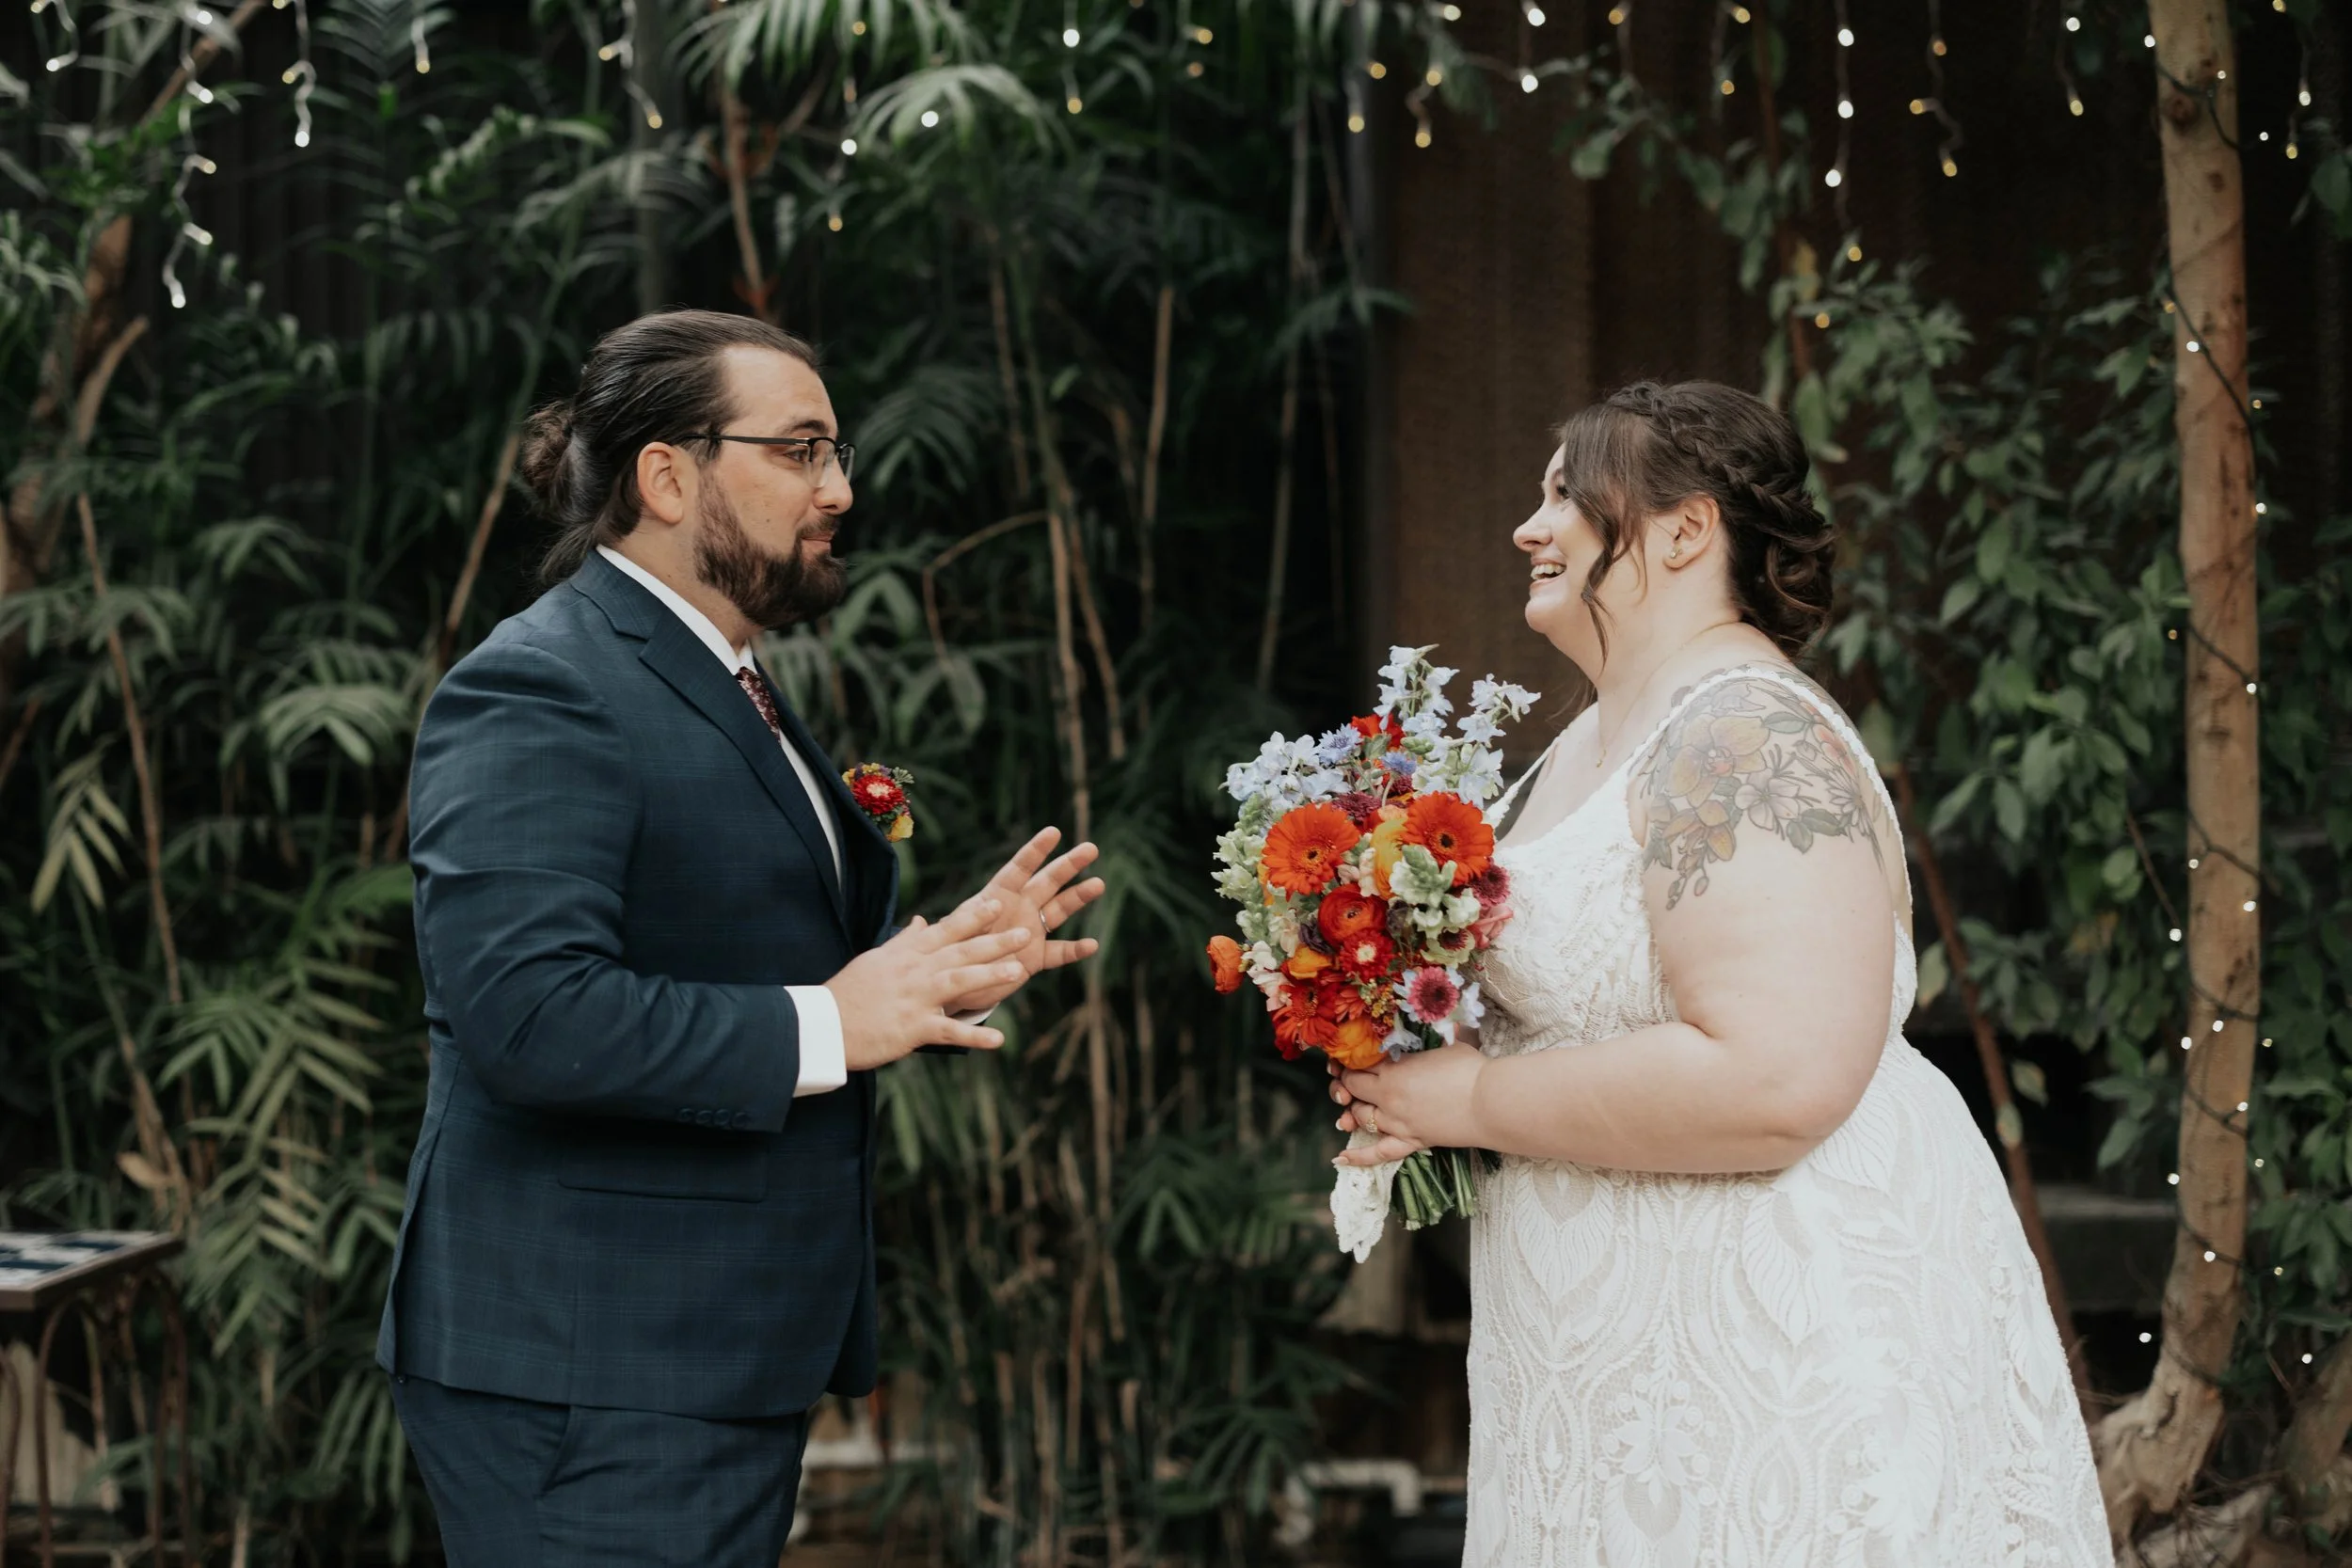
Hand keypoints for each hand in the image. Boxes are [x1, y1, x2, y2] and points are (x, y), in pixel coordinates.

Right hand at [828, 896, 1028, 1070]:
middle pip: (960, 951)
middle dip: (995, 941)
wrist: (823, 1025)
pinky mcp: (912, 1029)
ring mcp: (914, 999)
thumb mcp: (875, 959)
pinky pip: (949, 1031)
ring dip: (991, 976)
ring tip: (1021, 972)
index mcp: (906, 954)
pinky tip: (999, 1039)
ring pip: (959, 982)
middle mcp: (914, 972)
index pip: (944, 930)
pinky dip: (974, 1036)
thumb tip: (921, 921)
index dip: (972, 917)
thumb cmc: (849, 992)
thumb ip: (904, 941)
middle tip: (1025, 933)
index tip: (997, 903)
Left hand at [944, 826, 1105, 1012]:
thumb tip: (918, 922)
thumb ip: (942, 931)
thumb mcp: (944, 939)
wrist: (953, 983)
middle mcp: (1017, 909)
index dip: (1034, 851)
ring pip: (1059, 910)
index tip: (1053, 831)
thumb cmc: (946, 953)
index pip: (1017, 870)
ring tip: (1098, 884)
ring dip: (1078, 898)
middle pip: (1046, 882)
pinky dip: (1075, 950)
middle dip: (1068, 865)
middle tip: (1091, 848)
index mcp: (995, 898)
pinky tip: (1092, 945)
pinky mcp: (1035, 959)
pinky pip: (1059, 952)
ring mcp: (1029, 932)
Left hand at [1328, 1042, 1487, 1166]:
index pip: (1358, 1062)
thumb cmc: (1471, 1069)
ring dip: (1352, 1109)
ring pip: (1360, 1117)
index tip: (1352, 1055)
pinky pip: (1378, 1153)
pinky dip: (1358, 1157)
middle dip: (1346, 1081)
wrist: (1491, 1102)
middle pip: (1353, 1087)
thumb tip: (1439, 1019)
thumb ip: (1434, 1034)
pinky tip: (1340, 1158)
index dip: (1351, 1058)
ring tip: (1353, 1104)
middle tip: (1349, 1076)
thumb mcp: (1448, 1043)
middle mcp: (1388, 1096)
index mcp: (1393, 1069)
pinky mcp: (1410, 1141)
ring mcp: (1397, 1122)